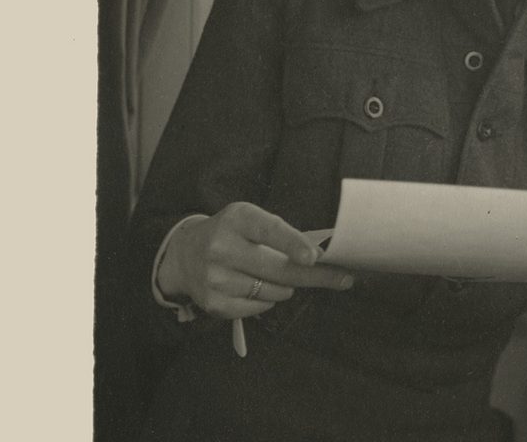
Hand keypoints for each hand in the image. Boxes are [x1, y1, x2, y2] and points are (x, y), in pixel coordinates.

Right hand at [157, 202, 354, 319]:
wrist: (184, 255)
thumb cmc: (231, 234)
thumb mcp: (251, 220)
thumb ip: (281, 234)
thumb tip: (321, 257)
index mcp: (237, 219)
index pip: (269, 230)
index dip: (293, 244)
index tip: (314, 257)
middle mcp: (221, 247)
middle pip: (278, 269)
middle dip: (314, 276)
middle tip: (342, 279)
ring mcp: (214, 277)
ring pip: (273, 292)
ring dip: (286, 288)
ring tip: (275, 276)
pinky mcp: (212, 303)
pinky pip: (258, 308)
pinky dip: (267, 301)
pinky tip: (256, 288)